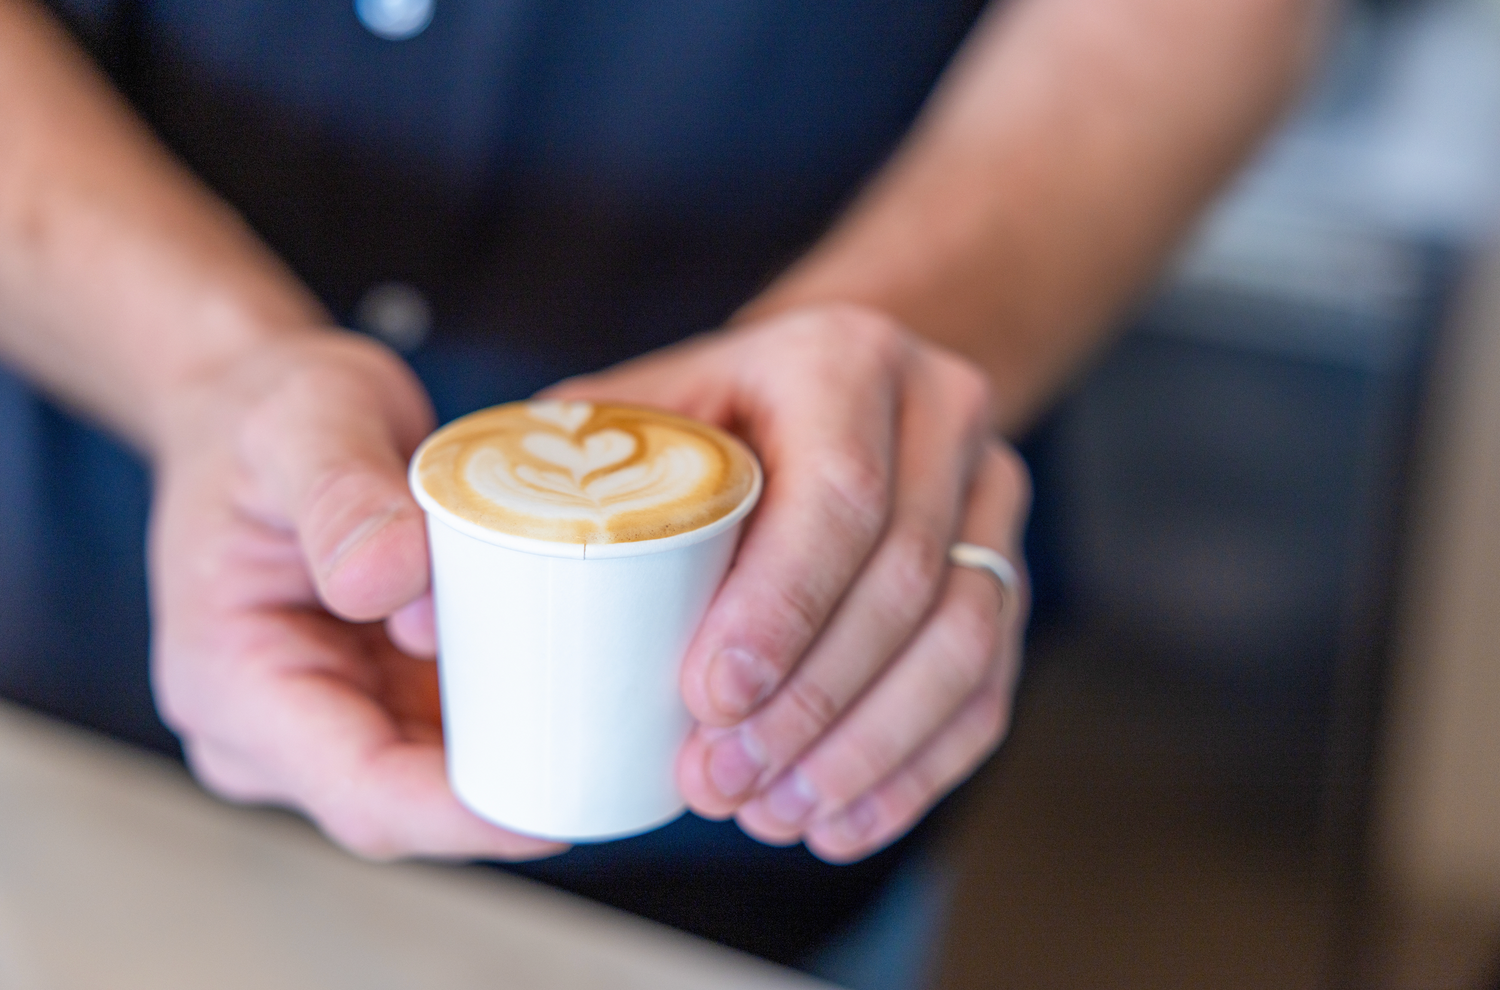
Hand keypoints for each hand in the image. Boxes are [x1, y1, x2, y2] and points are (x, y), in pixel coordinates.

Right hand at [147, 330, 564, 860]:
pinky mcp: (374, 700)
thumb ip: (341, 492)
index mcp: (229, 680)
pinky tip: (577, 689)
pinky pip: (451, 737)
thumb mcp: (304, 418)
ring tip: (611, 722)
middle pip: (405, 803)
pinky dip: (512, 720)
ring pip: (436, 780)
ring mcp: (325, 720)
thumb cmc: (268, 414)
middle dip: (509, 795)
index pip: (359, 789)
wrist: (257, 410)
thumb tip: (385, 583)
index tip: (556, 808)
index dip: (461, 816)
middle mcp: (269, 727)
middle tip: (617, 754)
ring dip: (520, 759)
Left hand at [545, 303, 1030, 861]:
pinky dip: (917, 765)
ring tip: (775, 815)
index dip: (781, 608)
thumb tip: (442, 565)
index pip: (836, 494)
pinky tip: (842, 820)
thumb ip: (567, 460)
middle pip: (902, 581)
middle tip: (722, 784)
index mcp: (841, 359)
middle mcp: (939, 414)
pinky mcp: (1006, 569)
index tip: (707, 698)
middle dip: (810, 704)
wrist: (838, 389)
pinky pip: (987, 682)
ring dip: (866, 748)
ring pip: (962, 641)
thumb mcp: (645, 397)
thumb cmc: (717, 405)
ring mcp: (991, 494)